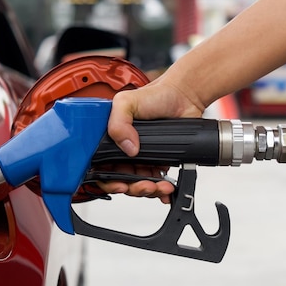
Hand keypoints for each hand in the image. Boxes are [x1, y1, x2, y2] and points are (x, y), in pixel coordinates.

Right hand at [101, 75, 204, 199]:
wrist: (183, 97)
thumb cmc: (155, 95)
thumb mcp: (127, 101)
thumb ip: (118, 122)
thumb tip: (126, 146)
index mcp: (111, 140)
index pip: (102, 168)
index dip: (108, 181)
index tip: (120, 184)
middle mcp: (124, 151)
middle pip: (121, 181)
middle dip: (133, 188)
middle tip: (145, 185)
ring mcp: (141, 158)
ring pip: (138, 185)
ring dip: (148, 190)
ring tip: (159, 186)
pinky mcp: (158, 162)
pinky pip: (155, 183)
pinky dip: (160, 190)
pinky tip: (165, 189)